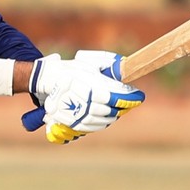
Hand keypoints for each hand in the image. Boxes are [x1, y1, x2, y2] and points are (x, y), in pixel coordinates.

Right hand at [24, 54, 143, 143]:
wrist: (50, 80)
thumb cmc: (74, 69)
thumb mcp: (92, 63)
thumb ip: (110, 65)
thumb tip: (126, 70)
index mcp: (88, 85)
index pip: (114, 96)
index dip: (129, 98)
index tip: (139, 96)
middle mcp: (83, 101)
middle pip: (110, 110)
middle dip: (122, 107)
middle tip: (129, 102)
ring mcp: (77, 113)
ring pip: (103, 120)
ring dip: (114, 116)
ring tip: (119, 109)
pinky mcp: (72, 121)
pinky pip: (92, 126)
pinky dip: (102, 123)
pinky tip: (108, 117)